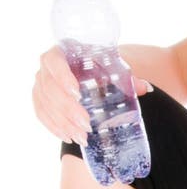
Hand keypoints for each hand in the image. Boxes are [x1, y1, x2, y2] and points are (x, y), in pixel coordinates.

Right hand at [32, 45, 153, 145]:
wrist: (92, 70)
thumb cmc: (103, 67)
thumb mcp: (115, 69)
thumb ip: (129, 78)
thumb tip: (145, 88)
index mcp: (63, 51)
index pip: (55, 61)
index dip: (62, 77)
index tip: (77, 93)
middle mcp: (47, 66)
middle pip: (49, 88)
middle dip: (67, 109)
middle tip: (87, 124)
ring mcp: (41, 82)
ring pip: (45, 104)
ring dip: (62, 123)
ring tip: (81, 137)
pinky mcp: (40, 98)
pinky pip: (41, 114)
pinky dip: (53, 127)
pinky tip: (68, 137)